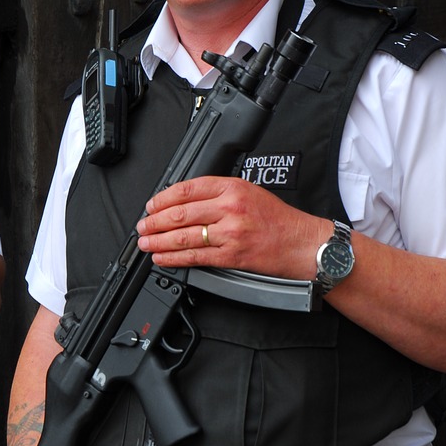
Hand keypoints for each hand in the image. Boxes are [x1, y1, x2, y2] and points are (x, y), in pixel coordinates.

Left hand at [135, 176, 325, 278]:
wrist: (303, 243)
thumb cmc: (279, 219)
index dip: (163, 198)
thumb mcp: (250, 191)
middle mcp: (230, 207)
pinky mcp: (232, 256)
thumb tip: (184, 201)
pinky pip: (196, 257)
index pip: (187, 189)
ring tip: (146, 243)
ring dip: (159, 241)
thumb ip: (219, 193)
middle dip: (155, 221)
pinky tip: (163, 258)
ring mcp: (230, 232)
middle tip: (142, 226)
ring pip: (184, 236)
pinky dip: (174, 258)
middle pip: (181, 213)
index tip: (151, 205)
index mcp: (232, 187)